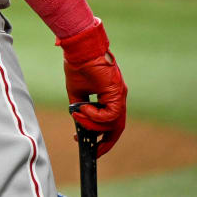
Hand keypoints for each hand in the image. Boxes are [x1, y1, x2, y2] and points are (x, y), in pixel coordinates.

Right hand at [57, 19, 127, 156]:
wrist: (79, 48)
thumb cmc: (77, 64)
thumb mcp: (77, 91)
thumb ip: (80, 107)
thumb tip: (79, 122)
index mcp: (110, 96)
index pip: (111, 122)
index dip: (101, 135)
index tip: (88, 143)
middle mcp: (118, 97)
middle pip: (116, 128)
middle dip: (104, 142)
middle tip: (90, 148)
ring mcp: (119, 95)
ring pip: (112, 123)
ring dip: (93, 124)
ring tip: (77, 115)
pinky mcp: (117, 92)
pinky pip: (110, 114)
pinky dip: (96, 116)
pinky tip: (83, 108)